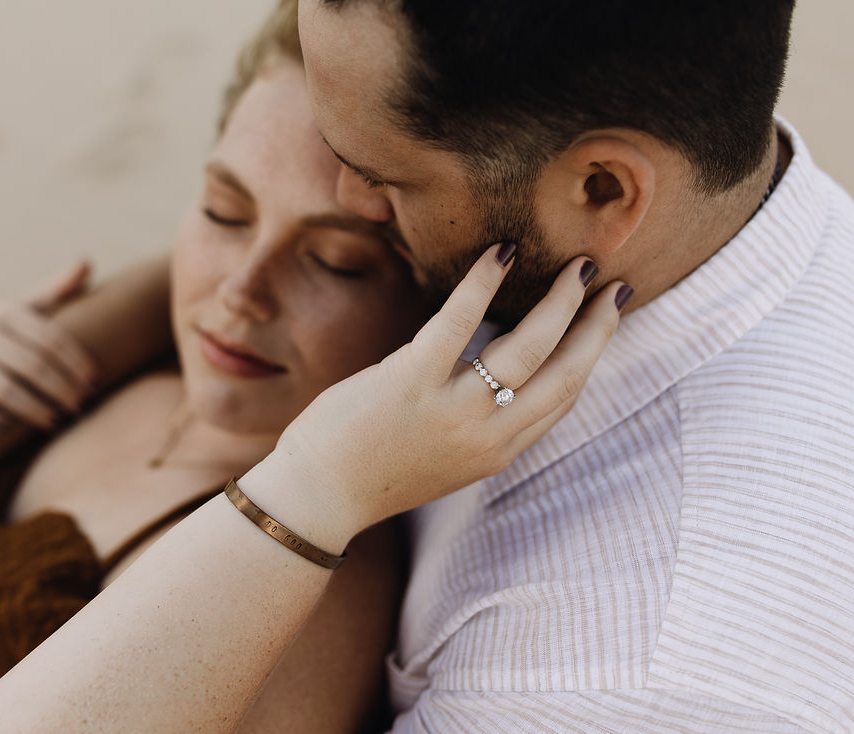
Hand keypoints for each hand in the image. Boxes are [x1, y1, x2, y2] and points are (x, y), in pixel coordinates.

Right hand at [0, 260, 100, 434]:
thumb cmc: (6, 334)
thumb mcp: (29, 308)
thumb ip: (59, 289)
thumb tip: (86, 260)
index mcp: (7, 312)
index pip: (51, 340)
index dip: (76, 364)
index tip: (96, 383)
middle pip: (32, 366)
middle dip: (61, 389)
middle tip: (80, 407)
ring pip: (3, 389)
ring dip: (33, 408)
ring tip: (56, 421)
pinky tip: (9, 430)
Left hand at [266, 245, 627, 538]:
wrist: (320, 496)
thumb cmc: (375, 471)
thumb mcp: (446, 459)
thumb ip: (480, 424)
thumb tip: (496, 374)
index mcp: (497, 451)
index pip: (563, 398)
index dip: (593, 355)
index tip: (609, 319)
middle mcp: (487, 434)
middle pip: (564, 373)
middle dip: (598, 326)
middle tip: (614, 284)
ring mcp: (452, 409)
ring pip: (528, 349)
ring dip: (560, 302)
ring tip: (576, 266)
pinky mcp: (411, 381)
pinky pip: (458, 323)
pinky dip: (482, 285)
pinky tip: (501, 252)